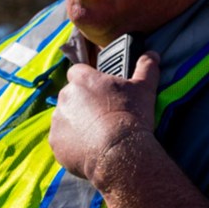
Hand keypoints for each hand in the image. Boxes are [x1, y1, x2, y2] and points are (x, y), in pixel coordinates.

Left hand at [49, 52, 159, 186]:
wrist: (119, 152)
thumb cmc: (131, 116)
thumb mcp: (144, 89)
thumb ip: (146, 68)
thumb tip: (152, 55)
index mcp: (82, 79)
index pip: (77, 72)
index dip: (88, 81)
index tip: (99, 92)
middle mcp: (65, 96)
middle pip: (70, 97)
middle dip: (82, 104)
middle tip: (101, 116)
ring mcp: (58, 120)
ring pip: (65, 119)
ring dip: (76, 124)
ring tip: (96, 135)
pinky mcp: (56, 142)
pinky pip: (62, 141)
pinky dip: (72, 145)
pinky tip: (89, 150)